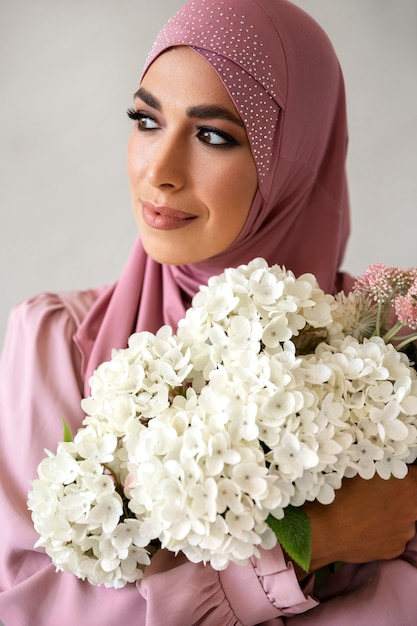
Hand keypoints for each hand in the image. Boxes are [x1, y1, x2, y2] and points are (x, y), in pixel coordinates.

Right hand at [302, 467, 416, 572]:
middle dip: (400, 496)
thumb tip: (394, 472)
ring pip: (404, 519)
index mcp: (409, 486)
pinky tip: (366, 528)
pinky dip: (385, 532)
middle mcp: (413, 510)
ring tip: (367, 514)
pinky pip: (394, 536)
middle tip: (377, 495)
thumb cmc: (342, 495)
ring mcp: (406, 532)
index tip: (397, 477)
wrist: (328, 531)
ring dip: (392, 515)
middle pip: (413, 500)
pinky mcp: (396, 549)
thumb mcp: (364, 471)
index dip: (409, 477)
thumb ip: (387, 471)